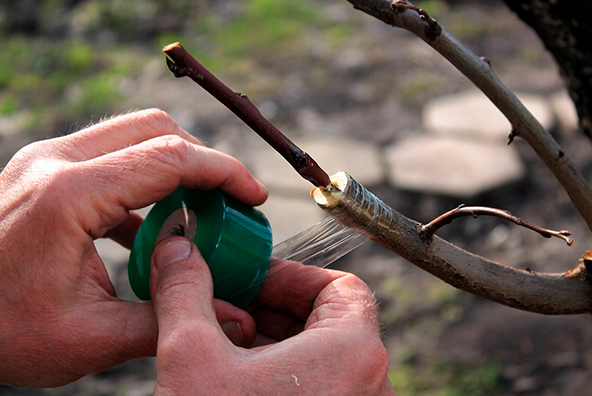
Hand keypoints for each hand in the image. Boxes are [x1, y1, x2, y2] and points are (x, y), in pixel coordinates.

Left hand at [0, 109, 266, 386]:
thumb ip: (167, 320)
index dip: (224, 173)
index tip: (254, 197)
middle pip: (155, 128)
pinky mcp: (43, 170)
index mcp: (69, 195)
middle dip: (203, 160)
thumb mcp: (88, 339)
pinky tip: (152, 228)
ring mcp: (45, 160)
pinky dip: (144, 181)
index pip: (170, 158)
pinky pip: (110, 157)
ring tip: (196, 215)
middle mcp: (55, 161)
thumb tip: (237, 319)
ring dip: (174, 166)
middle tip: (229, 203)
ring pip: (133, 134)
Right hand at [150, 237, 393, 394]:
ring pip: (323, 356)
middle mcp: (369, 383)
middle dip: (275, 307)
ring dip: (275, 341)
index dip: (291, 276)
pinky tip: (238, 381)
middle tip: (231, 307)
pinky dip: (283, 375)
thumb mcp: (192, 356)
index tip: (252, 280)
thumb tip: (178, 253)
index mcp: (354, 351)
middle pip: (330, 319)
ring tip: (227, 344)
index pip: (340, 286)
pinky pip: (320, 387)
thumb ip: (186, 293)